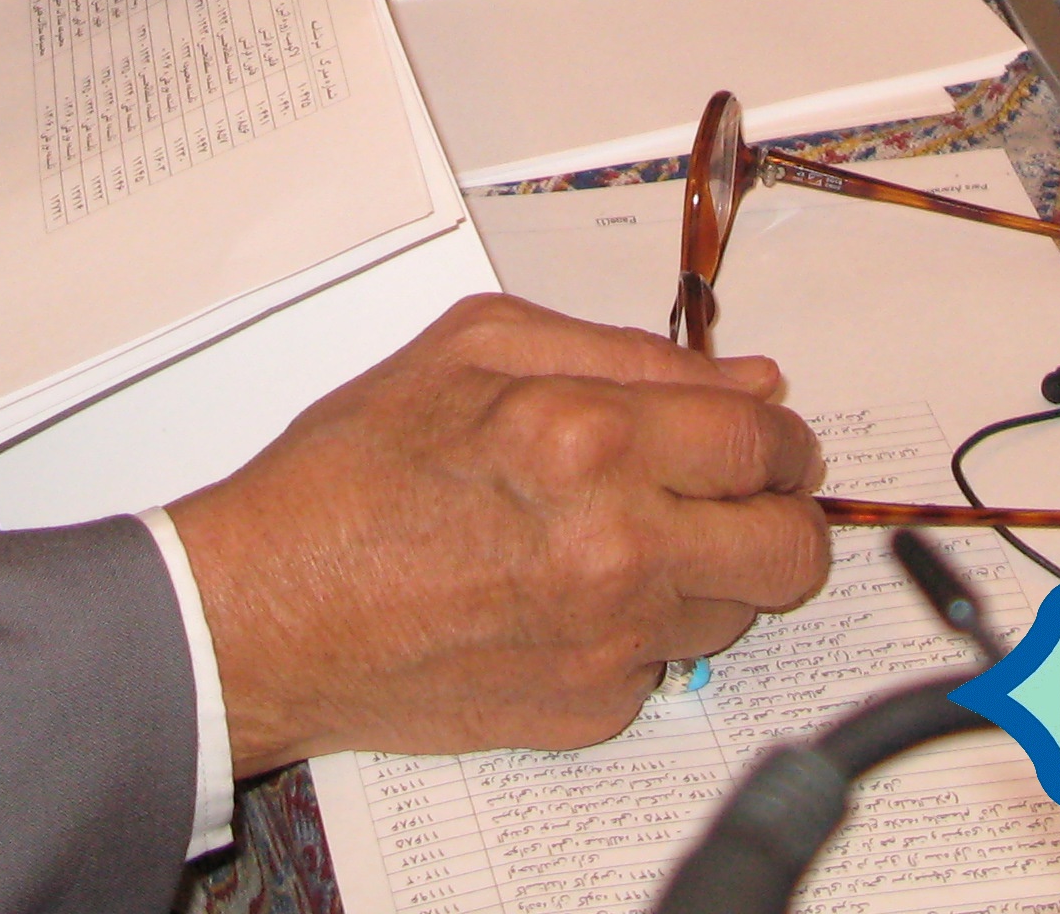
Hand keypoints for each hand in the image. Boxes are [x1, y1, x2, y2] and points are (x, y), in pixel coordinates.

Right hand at [166, 294, 830, 771]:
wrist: (270, 612)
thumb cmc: (350, 475)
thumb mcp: (471, 348)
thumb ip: (621, 351)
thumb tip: (742, 378)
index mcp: (589, 438)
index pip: (760, 440)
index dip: (780, 435)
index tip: (769, 436)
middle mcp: (616, 548)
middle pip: (789, 545)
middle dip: (784, 510)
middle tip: (743, 493)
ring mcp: (608, 643)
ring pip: (741, 611)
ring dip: (714, 570)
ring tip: (634, 538)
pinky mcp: (590, 712)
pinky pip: (668, 666)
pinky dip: (643, 630)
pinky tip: (573, 594)